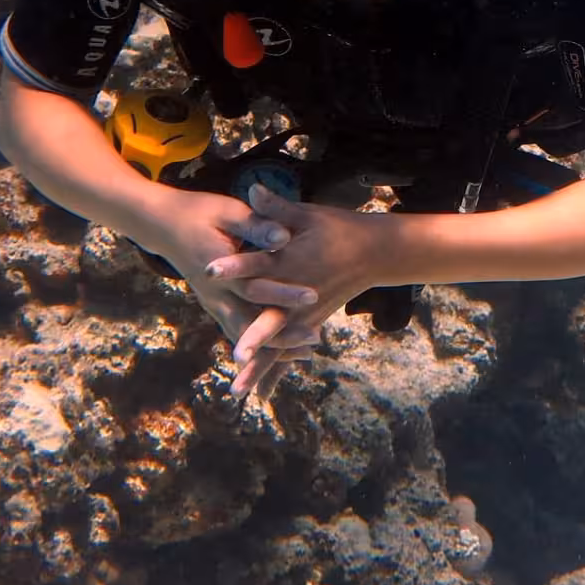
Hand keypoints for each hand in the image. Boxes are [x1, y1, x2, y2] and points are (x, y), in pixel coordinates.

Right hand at [130, 188, 321, 381]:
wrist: (164, 226)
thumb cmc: (200, 213)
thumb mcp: (228, 211)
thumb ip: (256, 225)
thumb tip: (284, 236)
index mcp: (218, 269)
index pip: (253, 287)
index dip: (282, 293)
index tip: (313, 296)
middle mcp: (214, 294)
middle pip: (248, 324)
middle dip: (282, 335)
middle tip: (315, 337)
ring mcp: (213, 304)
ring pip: (243, 334)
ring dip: (273, 346)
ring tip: (308, 351)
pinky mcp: (216, 306)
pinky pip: (238, 331)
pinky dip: (261, 344)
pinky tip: (287, 349)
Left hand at [206, 184, 396, 396]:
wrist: (375, 253)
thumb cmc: (338, 229)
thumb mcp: (307, 215)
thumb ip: (276, 208)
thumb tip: (251, 190)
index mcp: (293, 262)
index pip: (259, 263)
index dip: (235, 265)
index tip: (210, 270)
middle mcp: (298, 294)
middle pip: (272, 318)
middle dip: (253, 337)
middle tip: (236, 356)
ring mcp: (305, 314)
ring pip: (280, 345)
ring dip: (260, 368)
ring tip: (237, 390)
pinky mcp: (310, 325)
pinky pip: (289, 352)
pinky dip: (275, 371)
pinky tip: (260, 394)